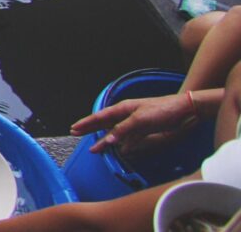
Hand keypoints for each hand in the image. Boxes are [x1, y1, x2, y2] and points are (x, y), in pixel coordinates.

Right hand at [71, 92, 198, 154]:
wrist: (185, 112)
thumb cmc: (162, 110)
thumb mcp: (140, 119)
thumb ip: (123, 130)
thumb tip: (108, 140)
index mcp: (123, 109)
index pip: (100, 117)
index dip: (86, 123)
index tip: (74, 129)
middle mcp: (127, 116)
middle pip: (105, 124)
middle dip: (91, 129)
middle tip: (76, 133)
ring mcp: (136, 124)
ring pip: (117, 133)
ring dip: (106, 140)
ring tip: (95, 147)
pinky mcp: (146, 131)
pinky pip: (130, 139)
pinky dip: (123, 145)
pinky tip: (120, 150)